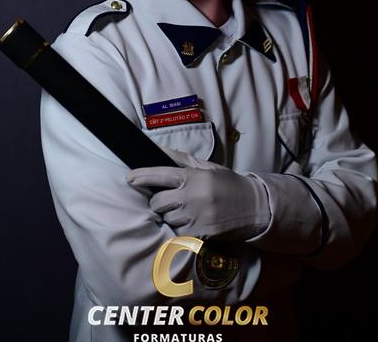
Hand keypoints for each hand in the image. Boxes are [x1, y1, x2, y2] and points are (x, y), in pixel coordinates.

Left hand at [126, 151, 270, 238]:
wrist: (255, 207)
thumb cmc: (228, 184)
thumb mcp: (207, 167)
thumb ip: (181, 159)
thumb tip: (157, 149)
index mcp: (194, 177)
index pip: (161, 175)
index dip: (142, 176)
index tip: (129, 178)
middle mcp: (193, 197)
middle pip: (158, 202)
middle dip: (158, 202)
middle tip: (167, 200)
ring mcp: (197, 218)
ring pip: (167, 219)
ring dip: (170, 216)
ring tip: (185, 211)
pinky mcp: (201, 235)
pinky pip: (178, 234)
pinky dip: (180, 229)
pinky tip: (190, 223)